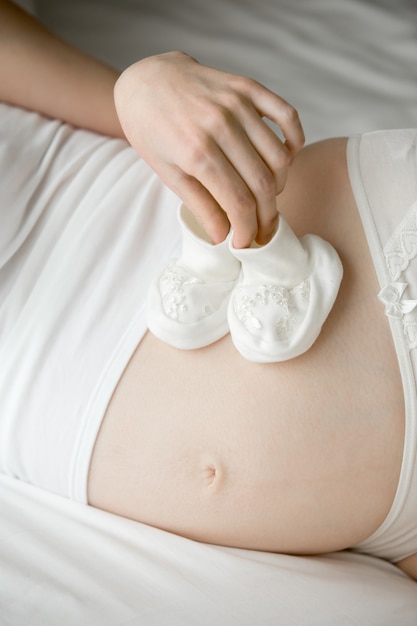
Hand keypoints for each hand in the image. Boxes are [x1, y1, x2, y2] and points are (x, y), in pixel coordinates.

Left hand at [114, 51, 303, 247]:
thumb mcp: (168, 174)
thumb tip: (223, 238)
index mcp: (197, 152)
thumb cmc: (152, 132)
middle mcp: (220, 125)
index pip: (239, 203)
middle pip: (263, 184)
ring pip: (279, 156)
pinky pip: (287, 115)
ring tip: (267, 197)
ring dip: (279, 185)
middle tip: (262, 231)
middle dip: (267, 217)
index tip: (245, 243)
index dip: (247, 230)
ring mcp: (237, 103)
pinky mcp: (247, 87)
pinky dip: (294, 140)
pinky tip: (286, 159)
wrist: (145, 82)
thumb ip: (200, 205)